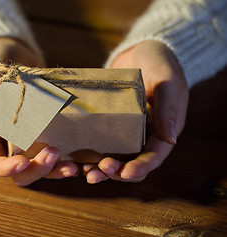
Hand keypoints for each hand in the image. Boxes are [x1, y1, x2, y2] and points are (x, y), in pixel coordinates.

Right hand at [0, 38, 77, 185]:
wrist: (16, 56)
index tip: (23, 162)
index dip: (7, 169)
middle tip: (53, 153)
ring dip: (54, 171)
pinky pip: (54, 155)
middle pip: (20, 173)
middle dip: (36, 170)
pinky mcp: (46, 135)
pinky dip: (64, 161)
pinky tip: (77, 161)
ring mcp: (28, 141)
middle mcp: (8, 145)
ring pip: (39, 168)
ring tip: (71, 167)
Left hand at [83, 40, 188, 182]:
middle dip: (117, 172)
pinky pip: (100, 143)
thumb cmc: (159, 62)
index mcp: (163, 130)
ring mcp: (126, 131)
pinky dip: (91, 154)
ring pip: (115, 158)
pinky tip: (77, 158)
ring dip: (101, 169)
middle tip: (99, 172)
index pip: (155, 155)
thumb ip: (168, 108)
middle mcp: (144, 135)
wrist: (140, 50)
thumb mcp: (167, 81)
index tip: (126, 173)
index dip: (141, 167)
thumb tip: (170, 139)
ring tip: (86, 171)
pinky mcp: (109, 124)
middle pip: (132, 163)